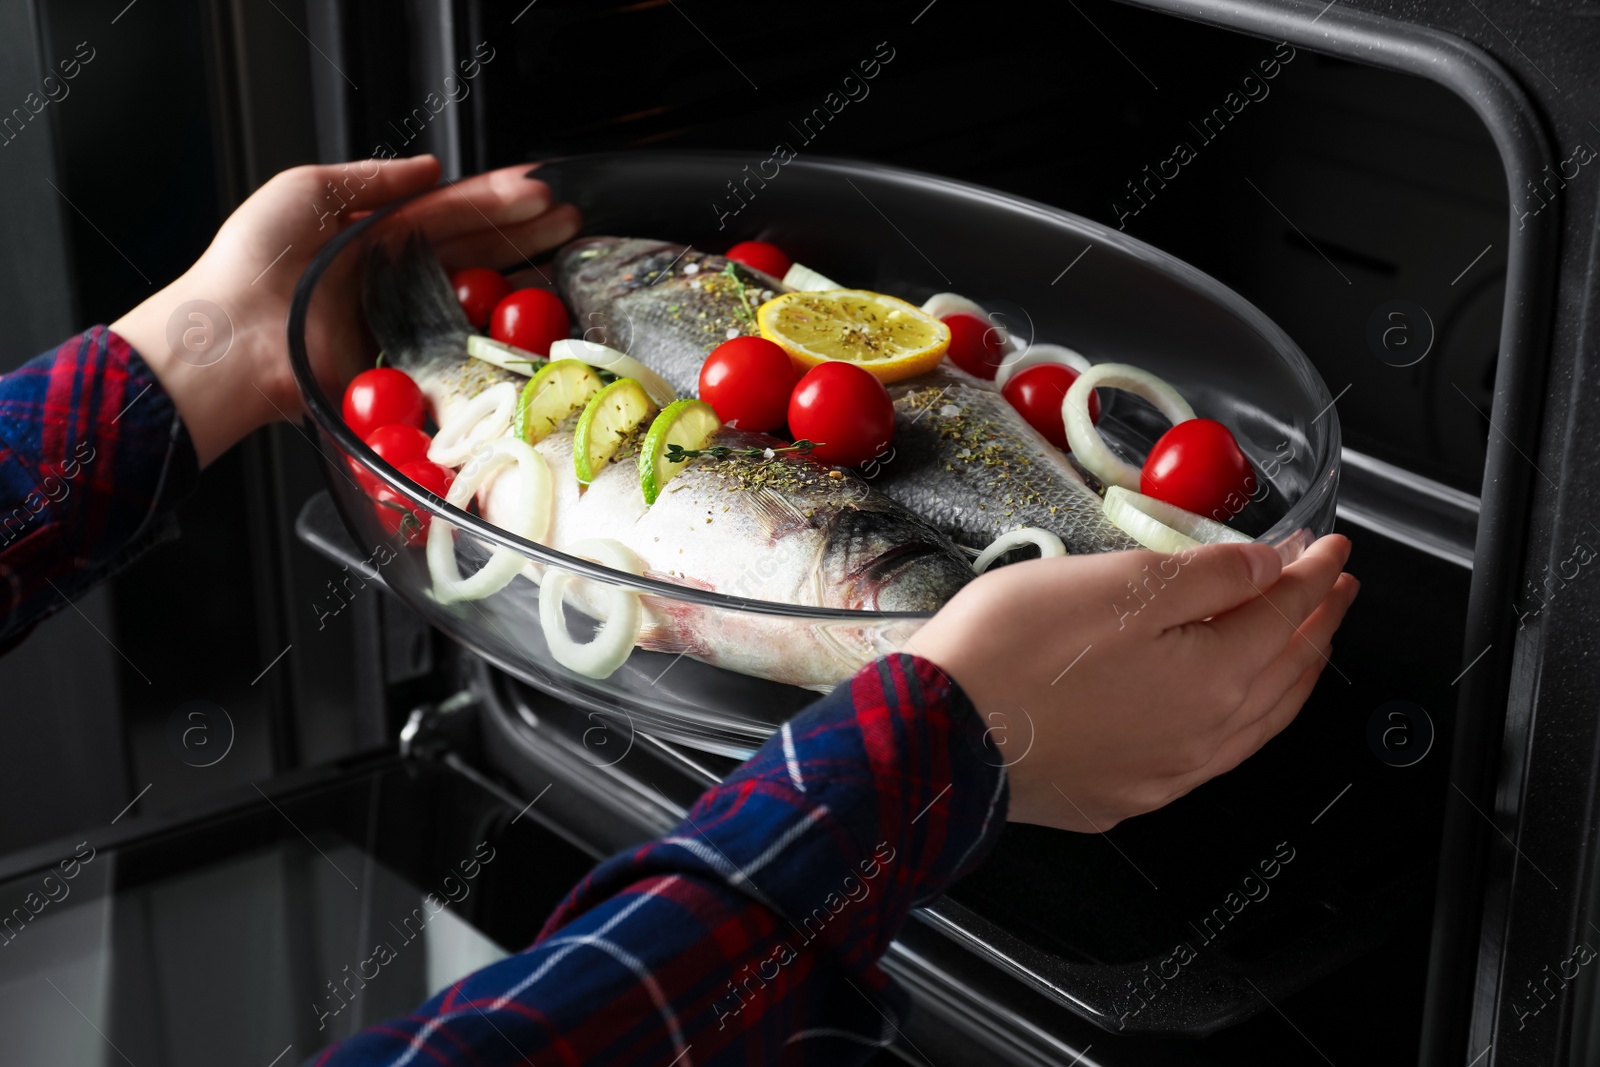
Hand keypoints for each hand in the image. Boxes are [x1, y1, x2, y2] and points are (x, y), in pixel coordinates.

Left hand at [110, 155, 580, 466]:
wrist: (231, 339)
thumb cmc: (253, 264)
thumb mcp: (305, 191)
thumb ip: (369, 178)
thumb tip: (429, 167)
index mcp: (374, 237)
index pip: (449, 211)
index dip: (496, 198)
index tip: (538, 188)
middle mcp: (396, 280)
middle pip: (475, 250)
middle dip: (525, 231)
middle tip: (571, 219)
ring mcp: (407, 324)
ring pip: (478, 294)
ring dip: (525, 275)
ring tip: (567, 255)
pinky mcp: (410, 367)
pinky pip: (463, 347)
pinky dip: (502, 333)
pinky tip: (535, 316)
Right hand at [911, 535, 1358, 831]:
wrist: (936, 735)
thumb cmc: (1011, 653)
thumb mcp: (1117, 583)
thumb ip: (1206, 575)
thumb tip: (1269, 567)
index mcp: (1213, 674)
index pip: (1285, 612)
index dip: (1313, 573)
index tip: (1329, 548)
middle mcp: (1203, 736)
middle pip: (1285, 671)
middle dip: (1316, 622)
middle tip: (1332, 588)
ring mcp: (1164, 773)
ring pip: (1256, 723)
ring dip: (1289, 674)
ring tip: (1301, 643)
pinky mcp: (1122, 794)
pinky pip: (1210, 758)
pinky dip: (1240, 721)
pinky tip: (1225, 710)